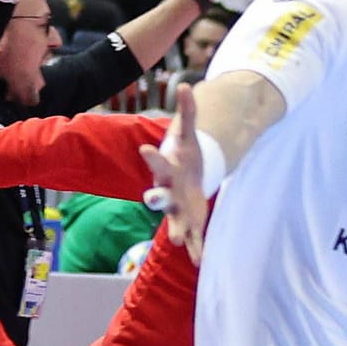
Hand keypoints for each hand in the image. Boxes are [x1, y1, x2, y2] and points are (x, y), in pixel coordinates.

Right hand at [140, 83, 210, 261]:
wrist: (189, 175)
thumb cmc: (185, 154)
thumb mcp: (188, 132)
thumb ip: (188, 111)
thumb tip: (188, 83)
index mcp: (167, 168)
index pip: (157, 161)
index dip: (152, 156)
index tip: (145, 148)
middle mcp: (167, 190)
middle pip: (157, 195)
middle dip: (155, 198)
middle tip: (152, 199)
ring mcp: (177, 208)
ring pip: (174, 221)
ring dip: (178, 231)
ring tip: (180, 242)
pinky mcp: (191, 220)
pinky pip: (193, 236)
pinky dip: (196, 249)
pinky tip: (200, 262)